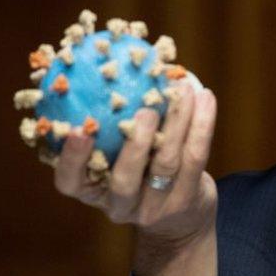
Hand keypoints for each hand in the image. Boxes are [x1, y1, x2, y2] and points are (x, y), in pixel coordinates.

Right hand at [53, 81, 217, 275]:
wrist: (181, 218)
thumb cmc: (140, 172)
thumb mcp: (115, 155)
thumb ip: (106, 122)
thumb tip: (106, 57)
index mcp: (92, 191)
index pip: (70, 182)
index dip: (70, 159)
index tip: (76, 129)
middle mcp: (121, 205)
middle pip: (124, 180)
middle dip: (135, 145)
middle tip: (144, 111)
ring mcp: (156, 208)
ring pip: (167, 164)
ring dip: (177, 123)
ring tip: (182, 90)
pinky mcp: (187, 200)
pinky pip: (196, 158)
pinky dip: (201, 124)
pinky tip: (205, 96)